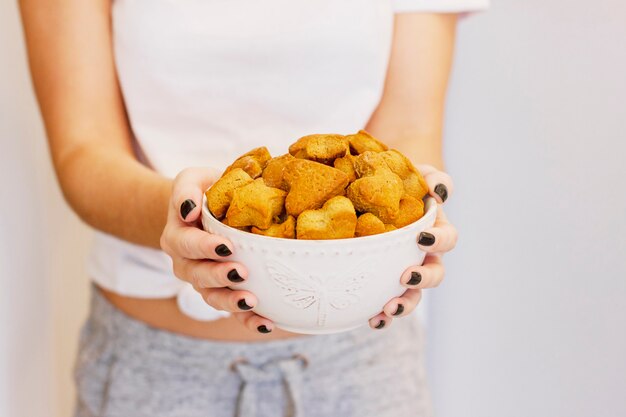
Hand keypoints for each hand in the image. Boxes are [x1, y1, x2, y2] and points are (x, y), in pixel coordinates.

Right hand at [160, 167, 274, 333]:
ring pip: (212, 297)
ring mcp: (203, 281)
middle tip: (240, 273)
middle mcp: (186, 263)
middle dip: (218, 276)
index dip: (204, 247)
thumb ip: (186, 189)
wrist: (206, 210)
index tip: (225, 246)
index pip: (186, 243)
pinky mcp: (222, 291)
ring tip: (251, 301)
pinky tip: (266, 324)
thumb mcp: (192, 179)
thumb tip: (189, 209)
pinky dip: (247, 320)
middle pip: (197, 275)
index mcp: (178, 236)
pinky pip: (231, 311)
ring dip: (230, 302)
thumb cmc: (204, 191)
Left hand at [368, 165, 457, 328]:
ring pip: (413, 296)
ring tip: (388, 309)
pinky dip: (382, 316)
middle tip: (406, 276)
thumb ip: (434, 178)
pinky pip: (386, 304)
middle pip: (435, 274)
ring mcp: (404, 271)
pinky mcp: (382, 283)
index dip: (440, 241)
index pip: (447, 238)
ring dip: (405, 305)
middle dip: (423, 279)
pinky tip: (371, 320)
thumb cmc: (400, 181)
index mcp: (434, 229)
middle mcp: (423, 254)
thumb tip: (440, 193)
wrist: (372, 189)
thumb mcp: (417, 173)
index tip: (422, 238)